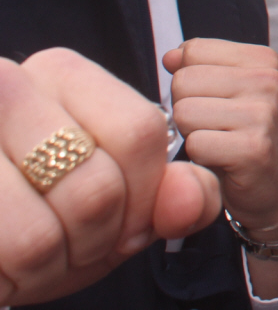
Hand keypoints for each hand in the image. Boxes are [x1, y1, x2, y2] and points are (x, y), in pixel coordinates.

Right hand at [0, 48, 220, 305]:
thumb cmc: (45, 215)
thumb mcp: (122, 207)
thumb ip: (179, 195)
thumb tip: (188, 196)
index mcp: (63, 75)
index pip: (140, 130)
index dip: (143, 195)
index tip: (126, 219)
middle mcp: (9, 87)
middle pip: (96, 186)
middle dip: (98, 239)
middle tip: (77, 241)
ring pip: (43, 232)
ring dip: (52, 263)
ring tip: (38, 251)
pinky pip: (12, 248)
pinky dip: (17, 275)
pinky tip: (8, 261)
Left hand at [165, 41, 277, 237]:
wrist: (273, 188)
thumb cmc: (243, 138)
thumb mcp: (227, 92)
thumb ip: (199, 67)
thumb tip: (171, 57)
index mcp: (262, 59)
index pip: (193, 51)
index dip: (189, 81)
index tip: (213, 100)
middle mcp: (268, 80)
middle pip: (184, 81)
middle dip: (187, 107)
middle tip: (214, 126)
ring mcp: (264, 113)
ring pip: (184, 112)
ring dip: (191, 134)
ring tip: (217, 142)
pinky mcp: (253, 148)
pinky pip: (195, 144)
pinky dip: (199, 157)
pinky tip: (221, 160)